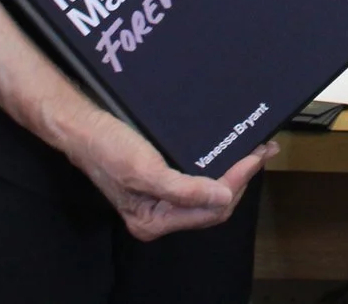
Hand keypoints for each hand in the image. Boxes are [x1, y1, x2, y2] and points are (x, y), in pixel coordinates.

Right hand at [65, 109, 271, 240]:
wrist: (83, 125)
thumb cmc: (109, 148)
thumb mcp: (144, 171)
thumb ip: (183, 191)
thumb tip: (223, 198)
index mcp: (154, 222)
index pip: (211, 211)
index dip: (237, 183)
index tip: (255, 156)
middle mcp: (160, 214)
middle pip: (214, 204)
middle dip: (241, 178)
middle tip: (264, 149)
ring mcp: (162, 197)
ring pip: (210, 191)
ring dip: (234, 171)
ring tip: (256, 149)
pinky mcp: (163, 177)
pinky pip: (200, 177)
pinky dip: (219, 165)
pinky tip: (230, 150)